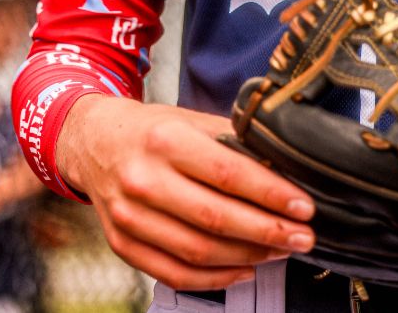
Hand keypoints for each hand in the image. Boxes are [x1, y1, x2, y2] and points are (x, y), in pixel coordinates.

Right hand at [58, 95, 315, 289]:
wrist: (94, 142)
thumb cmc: (153, 130)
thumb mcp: (192, 120)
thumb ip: (235, 141)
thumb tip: (285, 169)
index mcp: (166, 141)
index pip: (228, 174)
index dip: (271, 194)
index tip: (304, 207)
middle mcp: (143, 180)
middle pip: (216, 217)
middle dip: (269, 231)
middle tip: (303, 236)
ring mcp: (128, 216)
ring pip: (198, 250)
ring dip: (248, 256)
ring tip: (281, 250)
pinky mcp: (122, 243)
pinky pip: (173, 273)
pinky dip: (215, 278)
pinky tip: (246, 270)